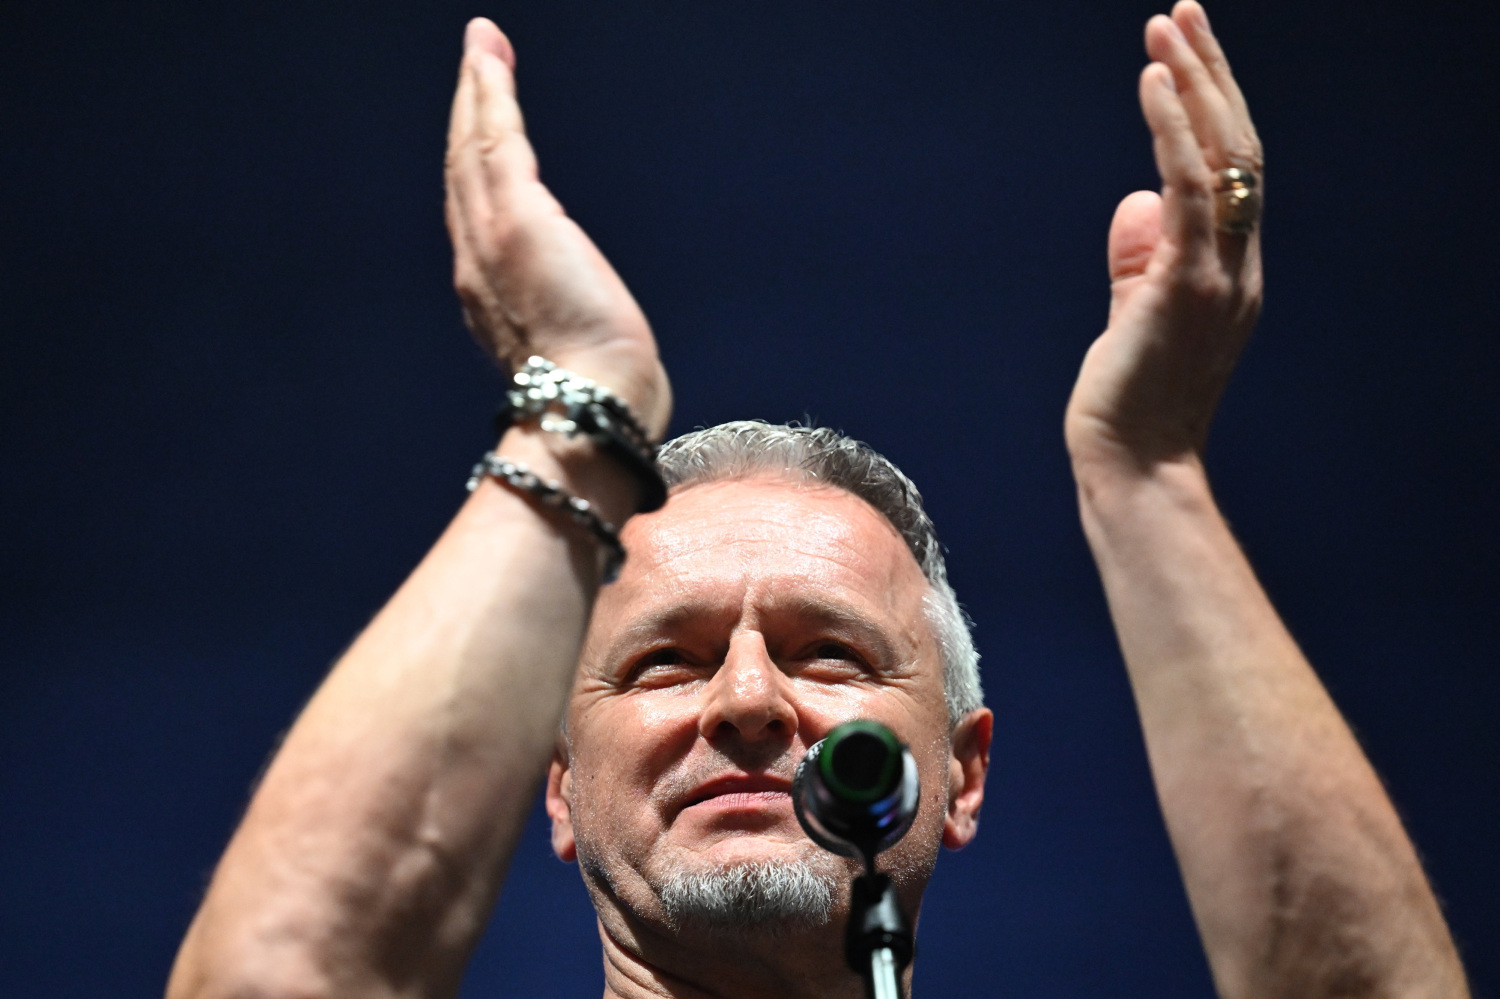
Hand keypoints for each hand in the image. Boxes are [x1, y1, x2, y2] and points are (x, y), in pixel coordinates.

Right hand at [445, 19, 671, 438]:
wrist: (591, 410)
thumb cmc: (596, 397)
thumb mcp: (574, 355)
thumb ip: (569, 328)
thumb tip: (596, 338)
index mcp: (489, 295)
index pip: (475, 215)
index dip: (474, 168)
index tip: (481, 130)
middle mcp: (476, 262)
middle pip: (463, 173)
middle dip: (467, 115)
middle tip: (477, 62)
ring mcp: (490, 238)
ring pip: (473, 148)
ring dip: (476, 92)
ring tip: (482, 45)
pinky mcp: (517, 219)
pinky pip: (497, 141)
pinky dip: (491, 96)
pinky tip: (490, 59)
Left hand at [1065, 1, 1262, 477]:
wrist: (1134, 466)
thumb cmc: (1128, 400)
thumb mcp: (1135, 315)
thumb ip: (1140, 259)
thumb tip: (1136, 197)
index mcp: (1232, 270)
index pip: (1236, 169)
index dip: (1214, 105)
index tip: (1183, 53)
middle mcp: (1239, 265)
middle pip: (1239, 146)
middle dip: (1210, 73)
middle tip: (1179, 13)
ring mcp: (1219, 275)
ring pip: (1223, 157)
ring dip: (1193, 85)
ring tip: (1164, 29)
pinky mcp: (1185, 286)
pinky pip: (1191, 191)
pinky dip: (1174, 130)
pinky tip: (1152, 82)